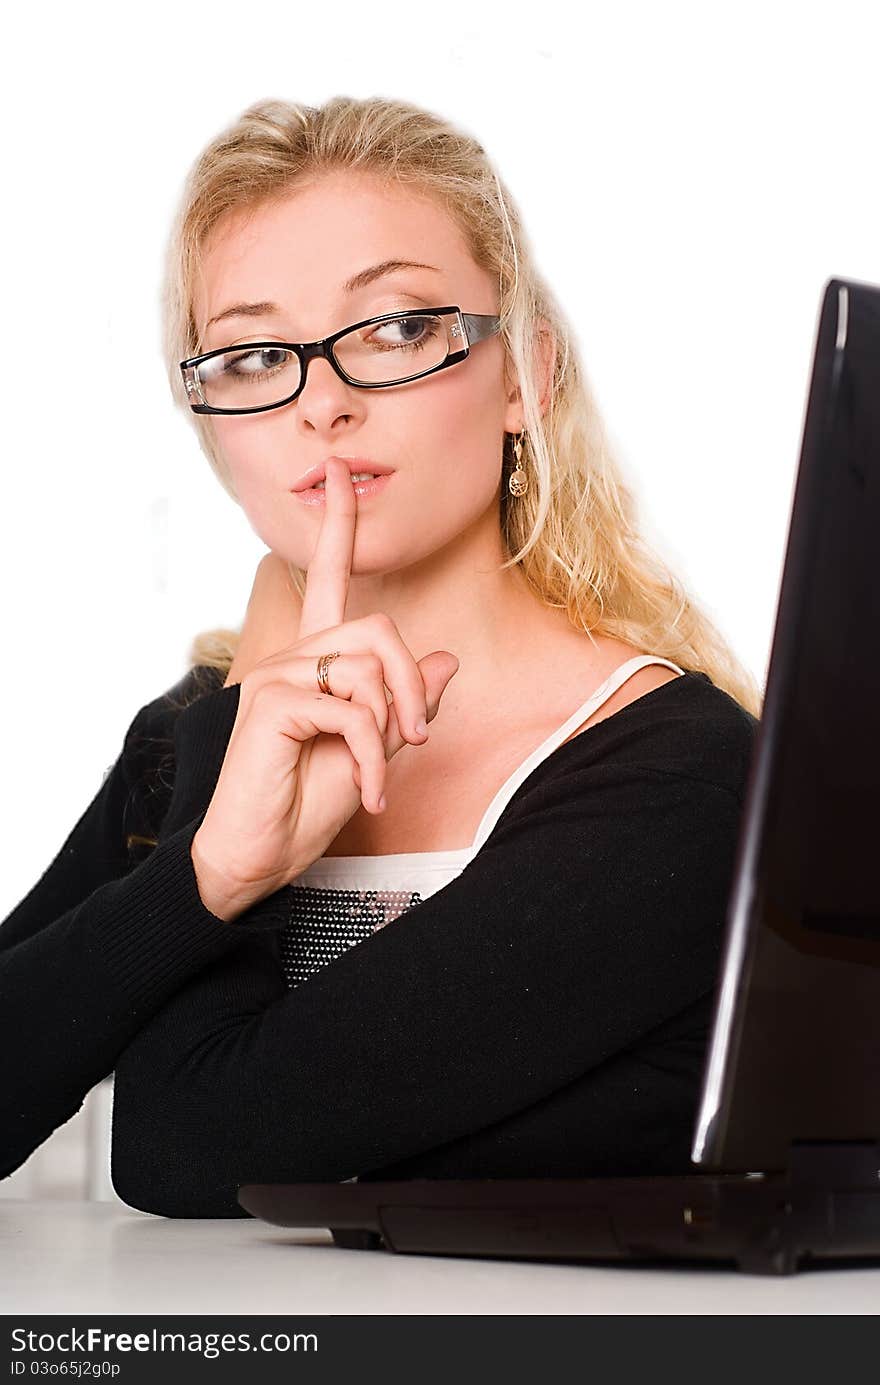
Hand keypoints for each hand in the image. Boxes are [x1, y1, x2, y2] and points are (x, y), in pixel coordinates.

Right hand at [191, 457, 460, 921]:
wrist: (257, 856)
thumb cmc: (306, 804)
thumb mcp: (372, 753)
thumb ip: (404, 706)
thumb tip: (446, 661)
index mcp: (313, 661)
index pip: (326, 577)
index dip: (337, 525)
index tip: (338, 473)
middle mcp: (291, 658)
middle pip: (377, 628)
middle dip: (410, 687)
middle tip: (415, 739)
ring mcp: (277, 677)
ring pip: (368, 668)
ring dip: (389, 729)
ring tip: (377, 776)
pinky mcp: (272, 704)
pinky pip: (351, 710)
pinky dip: (370, 756)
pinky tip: (365, 792)